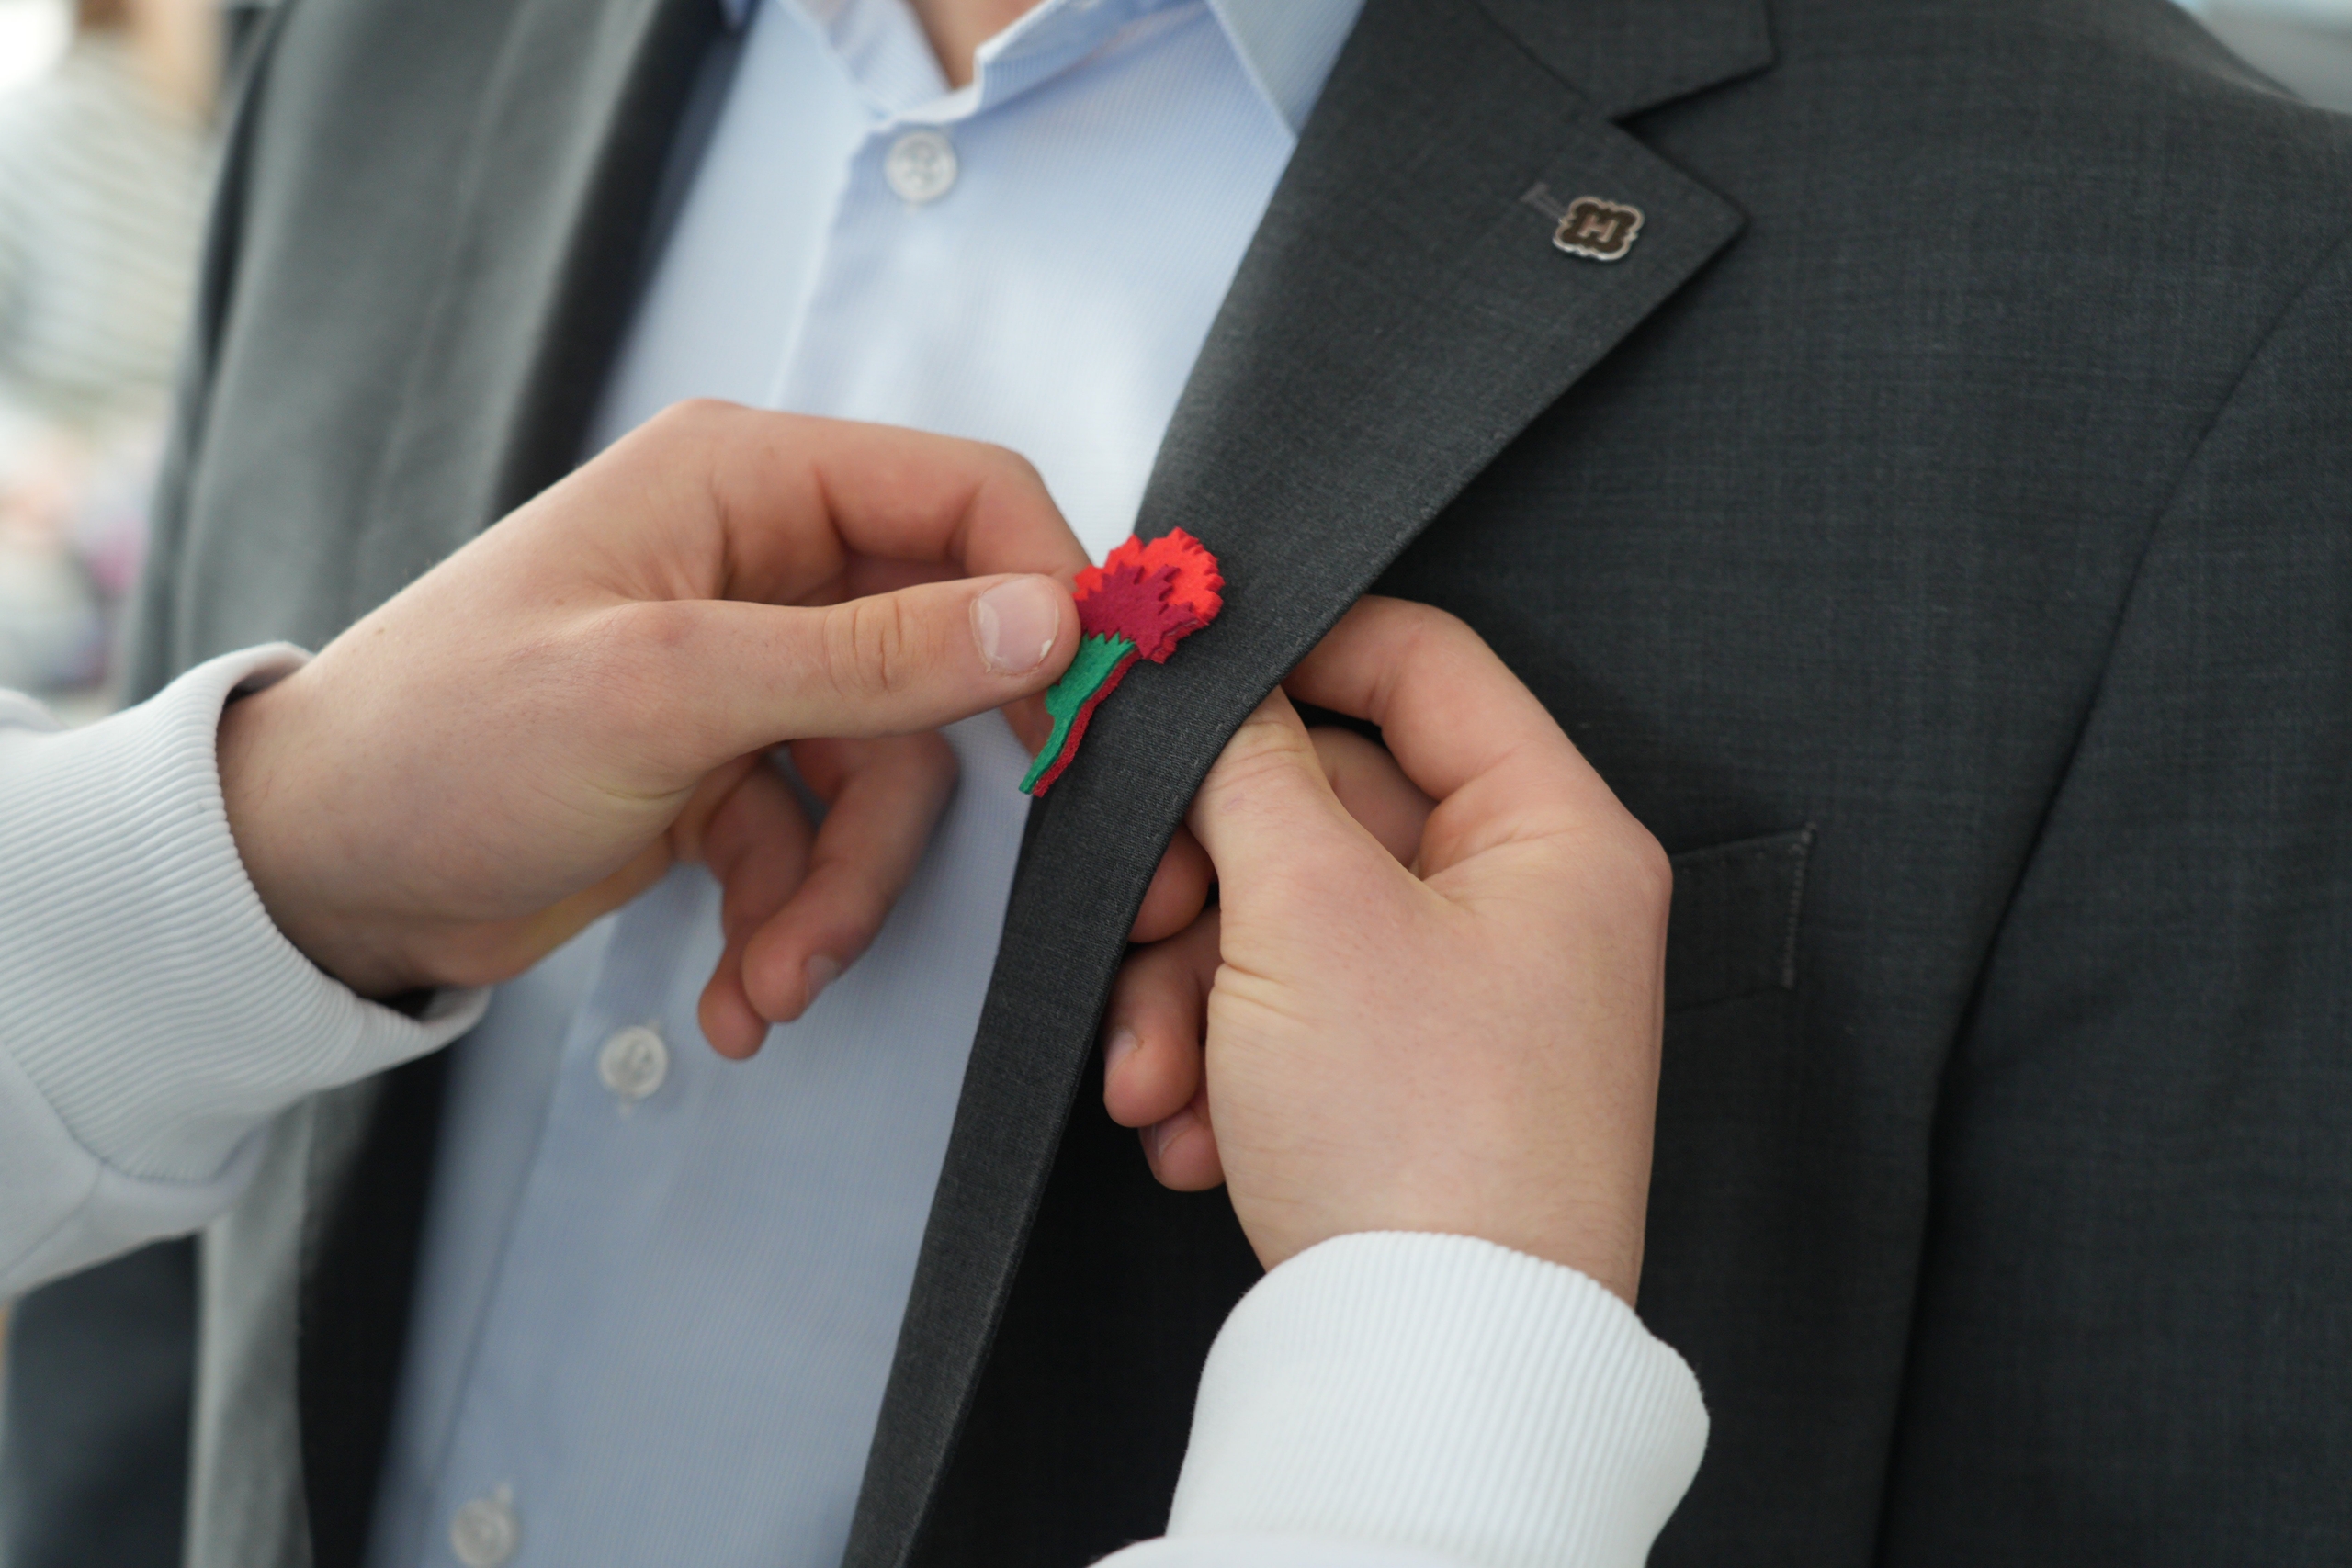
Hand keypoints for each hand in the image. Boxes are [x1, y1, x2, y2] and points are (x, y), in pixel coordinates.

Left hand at [219, 403, 1087, 1051]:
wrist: (315, 879)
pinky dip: (794, 919)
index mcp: (745, 483)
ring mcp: (746, 669)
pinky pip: (821, 838)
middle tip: (895, 890)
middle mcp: (760, 559)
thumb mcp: (671, 689)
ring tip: (776, 980)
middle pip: (939, 663)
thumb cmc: (450, 741)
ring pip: (887, 775)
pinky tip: (740, 993)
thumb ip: (874, 656)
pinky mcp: (726, 766)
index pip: (964, 496)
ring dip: (845, 894)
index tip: (1087, 713)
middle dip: (909, 808)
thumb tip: (1052, 619)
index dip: (1044, 593)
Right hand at [1100, 598, 1672, 1300]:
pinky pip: (1301, 1021)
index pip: (1421, 662)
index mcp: (1553, 834)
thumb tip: (1215, 684)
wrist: (1432, 1365)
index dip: (1292, 647)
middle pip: (1330, 809)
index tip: (1184, 669)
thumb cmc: (1423, 1144)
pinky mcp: (1418, 1090)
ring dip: (1190, 993)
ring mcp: (1474, 1005)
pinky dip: (1226, 1064)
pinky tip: (1189, 1129)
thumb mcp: (1307, 914)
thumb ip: (1248, 771)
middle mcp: (1528, 909)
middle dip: (1205, 882)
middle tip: (1144, 920)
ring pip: (1293, 926)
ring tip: (1152, 1074)